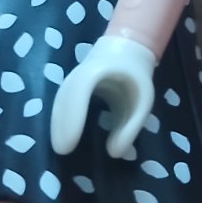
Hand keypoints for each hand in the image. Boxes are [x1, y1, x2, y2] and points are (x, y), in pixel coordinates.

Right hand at [50, 33, 157, 158]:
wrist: (127, 49)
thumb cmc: (136, 78)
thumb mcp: (143, 101)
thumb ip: (130, 127)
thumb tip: (114, 154)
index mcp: (102, 68)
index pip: (81, 88)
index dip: (74, 115)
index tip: (70, 143)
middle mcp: (82, 68)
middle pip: (65, 94)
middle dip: (61, 124)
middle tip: (62, 151)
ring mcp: (74, 73)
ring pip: (60, 97)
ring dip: (58, 122)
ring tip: (60, 147)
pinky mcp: (71, 81)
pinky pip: (61, 99)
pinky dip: (60, 118)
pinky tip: (61, 134)